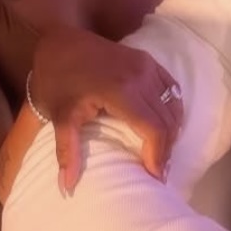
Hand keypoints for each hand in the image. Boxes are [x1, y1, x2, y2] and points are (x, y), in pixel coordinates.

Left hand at [2, 26, 184, 200]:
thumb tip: (66, 188)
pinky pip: (172, 89)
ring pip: (173, 106)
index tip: (155, 178)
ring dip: (171, 131)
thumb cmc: (56, 81)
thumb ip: (67, 152)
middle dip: (166, 150)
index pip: (154, 130)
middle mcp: (141, 76)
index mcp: (121, 91)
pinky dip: (172, 110)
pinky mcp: (148, 60)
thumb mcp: (59, 117)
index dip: (158, 156)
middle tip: (158, 171)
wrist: (58, 42)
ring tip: (160, 153)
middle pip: (167, 121)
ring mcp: (147, 65)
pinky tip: (164, 126)